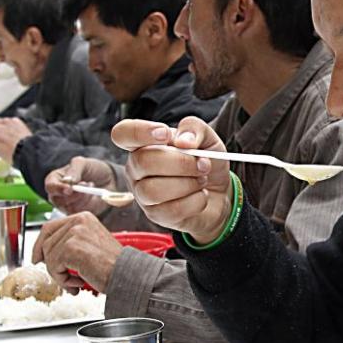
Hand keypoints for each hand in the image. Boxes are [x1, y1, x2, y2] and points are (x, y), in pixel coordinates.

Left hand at [32, 212, 122, 292]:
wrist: (126, 274)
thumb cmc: (112, 265)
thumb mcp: (90, 245)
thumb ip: (70, 242)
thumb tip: (43, 253)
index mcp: (83, 218)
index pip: (50, 227)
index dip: (40, 245)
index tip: (37, 259)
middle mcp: (78, 221)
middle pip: (46, 243)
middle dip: (51, 264)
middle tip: (64, 278)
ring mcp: (74, 233)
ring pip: (48, 257)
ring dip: (59, 274)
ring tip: (76, 281)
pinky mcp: (70, 248)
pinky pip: (53, 266)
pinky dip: (63, 279)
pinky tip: (78, 281)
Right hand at [46, 157, 115, 214]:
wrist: (108, 179)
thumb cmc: (91, 169)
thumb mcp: (82, 163)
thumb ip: (74, 170)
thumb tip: (68, 181)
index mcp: (54, 180)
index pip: (50, 187)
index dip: (58, 189)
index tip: (70, 188)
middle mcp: (57, 194)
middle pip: (58, 200)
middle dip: (74, 194)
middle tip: (86, 184)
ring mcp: (66, 205)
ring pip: (70, 207)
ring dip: (83, 197)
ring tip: (91, 186)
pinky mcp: (77, 212)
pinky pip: (79, 212)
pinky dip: (88, 203)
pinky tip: (93, 194)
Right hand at [112, 117, 230, 242]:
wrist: (220, 193)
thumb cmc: (206, 163)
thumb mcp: (207, 138)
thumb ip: (194, 128)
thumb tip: (183, 141)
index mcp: (144, 144)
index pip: (123, 133)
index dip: (140, 132)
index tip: (165, 135)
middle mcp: (137, 168)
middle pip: (143, 161)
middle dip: (180, 162)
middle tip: (203, 164)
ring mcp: (143, 194)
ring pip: (154, 189)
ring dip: (188, 183)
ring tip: (202, 180)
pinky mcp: (156, 215)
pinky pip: (172, 209)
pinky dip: (195, 200)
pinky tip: (201, 195)